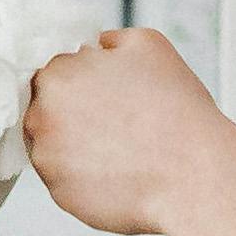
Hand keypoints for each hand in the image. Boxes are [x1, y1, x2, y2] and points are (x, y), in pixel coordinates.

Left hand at [24, 27, 234, 235]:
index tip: (103, 96)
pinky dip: (86, 177)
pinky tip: (118, 172)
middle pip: (44, 110)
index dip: (80, 84)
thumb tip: (91, 49)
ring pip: (52, 146)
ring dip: (75, 146)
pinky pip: (65, 180)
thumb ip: (106, 42)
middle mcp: (41, 114)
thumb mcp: (146, 45)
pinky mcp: (58, 193)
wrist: (194, 173)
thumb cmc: (176, 110)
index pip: (52, 73)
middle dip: (72, 114)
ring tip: (120, 150)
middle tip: (114, 124)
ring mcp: (47, 158)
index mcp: (58, 73)